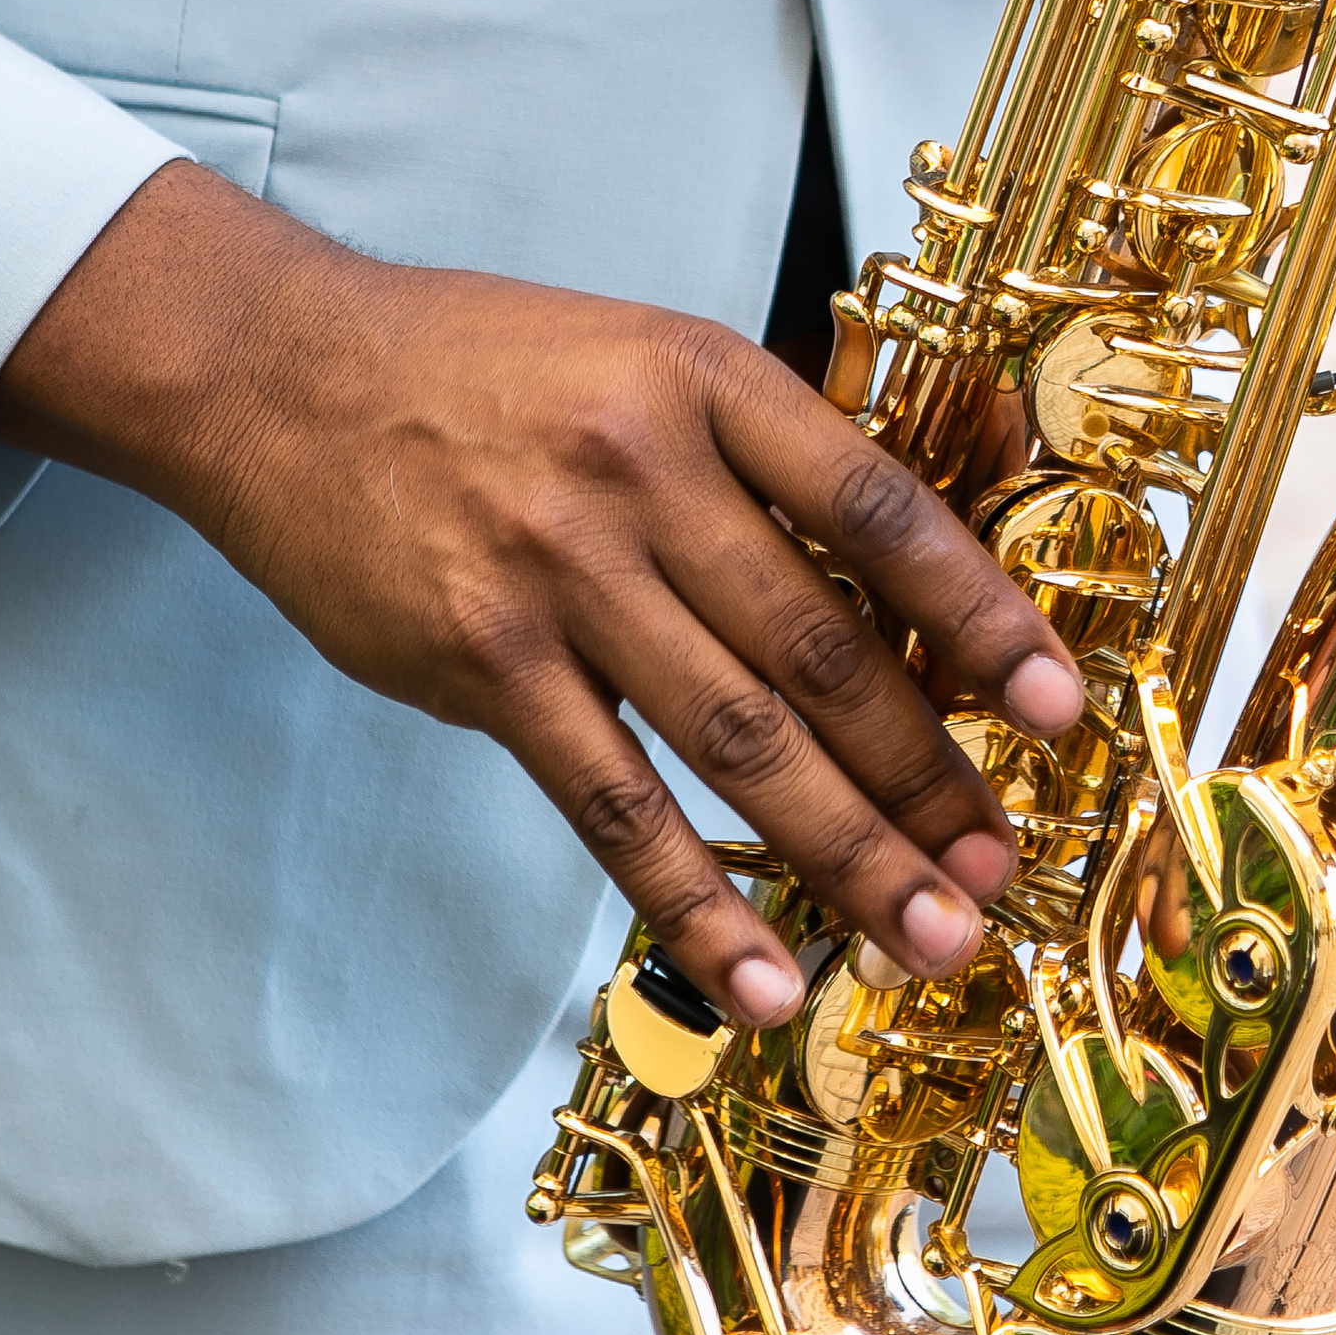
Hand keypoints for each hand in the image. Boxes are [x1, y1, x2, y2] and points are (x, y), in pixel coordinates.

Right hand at [0, 168, 1082, 1026]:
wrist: (279, 373)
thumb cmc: (484, 371)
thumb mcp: (643, 357)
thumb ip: (760, 460)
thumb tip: (899, 594)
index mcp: (708, 383)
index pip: (878, 509)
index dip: (980, 610)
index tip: (1055, 702)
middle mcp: (642, 475)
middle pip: (821, 648)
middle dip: (928, 773)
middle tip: (1000, 867)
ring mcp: (559, 574)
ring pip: (736, 740)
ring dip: (845, 852)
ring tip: (927, 933)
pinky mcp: (483, 662)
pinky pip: (611, 805)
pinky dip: (693, 904)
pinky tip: (763, 977)